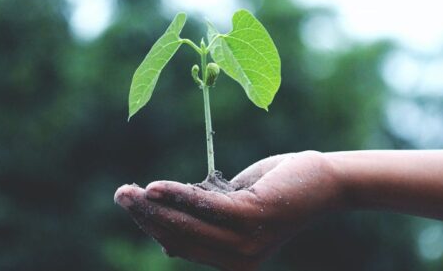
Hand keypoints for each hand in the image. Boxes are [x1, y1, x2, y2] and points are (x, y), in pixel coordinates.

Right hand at [114, 151, 343, 270]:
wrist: (322, 181)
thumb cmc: (276, 190)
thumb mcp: (234, 208)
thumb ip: (205, 221)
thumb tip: (166, 242)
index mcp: (232, 261)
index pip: (182, 245)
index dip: (153, 226)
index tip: (133, 204)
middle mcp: (238, 260)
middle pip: (179, 237)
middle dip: (146, 217)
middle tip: (120, 195)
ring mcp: (246, 242)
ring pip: (187, 225)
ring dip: (154, 207)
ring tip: (128, 192)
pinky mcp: (253, 218)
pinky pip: (206, 207)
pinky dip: (179, 196)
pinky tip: (155, 187)